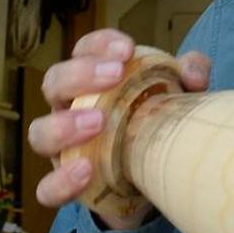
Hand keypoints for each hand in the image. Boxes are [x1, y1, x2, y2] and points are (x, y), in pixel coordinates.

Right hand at [27, 28, 209, 228]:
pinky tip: (85, 171)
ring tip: (98, 122)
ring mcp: (64, 148)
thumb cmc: (158, 123)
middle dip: (80, 74)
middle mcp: (71, 108)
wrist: (158, 177)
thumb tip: (193, 75)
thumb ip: (190, 74)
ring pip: (40, 132)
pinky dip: (61, 180)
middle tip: (114, 75)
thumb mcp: (179, 94)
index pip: (85, 50)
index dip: (100, 44)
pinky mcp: (67, 186)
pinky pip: (47, 188)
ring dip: (64, 125)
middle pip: (54, 82)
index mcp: (95, 81)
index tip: (127, 50)